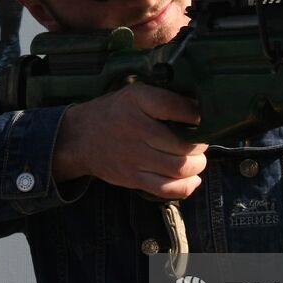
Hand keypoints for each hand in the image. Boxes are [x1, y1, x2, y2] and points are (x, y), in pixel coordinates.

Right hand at [52, 84, 207, 199]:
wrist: (80, 138)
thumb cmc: (114, 113)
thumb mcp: (134, 93)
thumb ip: (163, 98)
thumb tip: (201, 107)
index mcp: (137, 101)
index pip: (174, 107)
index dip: (196, 114)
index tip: (202, 116)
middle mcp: (136, 129)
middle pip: (183, 144)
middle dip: (200, 145)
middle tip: (201, 142)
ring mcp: (135, 157)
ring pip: (179, 168)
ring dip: (197, 165)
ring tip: (196, 158)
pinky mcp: (134, 178)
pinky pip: (166, 189)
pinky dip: (186, 186)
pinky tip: (192, 178)